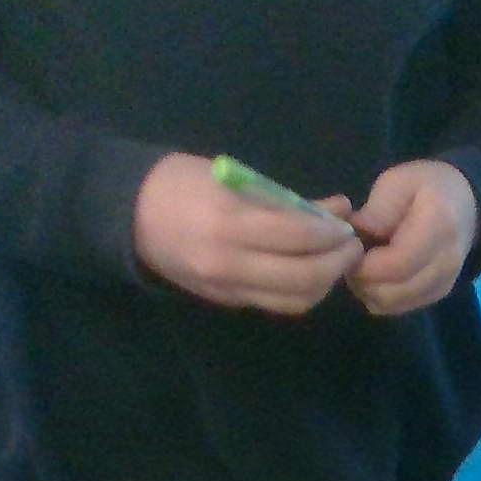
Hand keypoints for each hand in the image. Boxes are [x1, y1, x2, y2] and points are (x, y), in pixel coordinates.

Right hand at [131, 152, 362, 314]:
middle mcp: (229, 263)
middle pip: (303, 278)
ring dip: (323, 284)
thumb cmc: (181, 183)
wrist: (128, 215)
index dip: (331, 234)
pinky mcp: (226, 300)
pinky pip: (275, 303)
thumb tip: (337, 209)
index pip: (297, 236)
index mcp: (228, 222)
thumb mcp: (233, 178)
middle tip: (351, 248)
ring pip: (294, 300)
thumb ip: (285, 199)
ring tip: (334, 261)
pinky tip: (309, 271)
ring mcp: (226, 287)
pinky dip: (300, 291)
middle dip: (337, 264)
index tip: (347, 226)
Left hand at [345, 159, 479, 314]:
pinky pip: (399, 308)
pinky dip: (380, 296)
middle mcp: (446, 262)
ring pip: (392, 304)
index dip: (365, 265)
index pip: (397, 264)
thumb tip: (355, 237)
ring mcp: (444, 283)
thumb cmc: (428, 187)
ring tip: (362, 265)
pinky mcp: (438, 295)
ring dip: (368, 290)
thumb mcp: (399, 182)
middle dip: (362, 279)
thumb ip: (377, 210)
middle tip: (350, 258)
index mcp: (439, 227)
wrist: (466, 205)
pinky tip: (376, 275)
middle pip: (393, 291)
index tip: (349, 250)